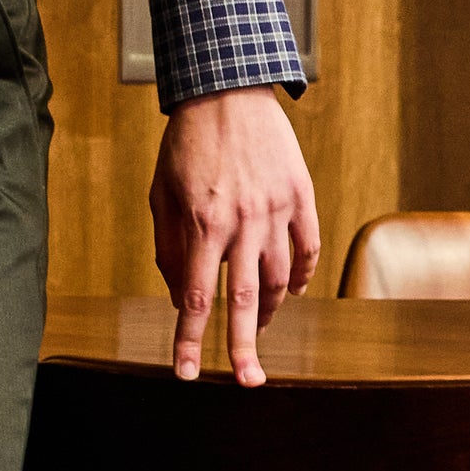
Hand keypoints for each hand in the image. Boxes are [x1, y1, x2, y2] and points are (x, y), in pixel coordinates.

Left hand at [150, 86, 319, 385]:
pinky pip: (307, 247)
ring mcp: (277, 209)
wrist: (227, 88)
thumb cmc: (186, 146)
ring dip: (271, 310)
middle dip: (244, 347)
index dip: (191, 341)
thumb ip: (170, 251)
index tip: (188, 374)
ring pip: (280, 277)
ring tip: (260, 328)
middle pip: (247, 300)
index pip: (197, 300)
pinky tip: (292, 291)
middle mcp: (244, 223)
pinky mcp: (300, 194)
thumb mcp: (162, 199)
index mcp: (204, 226)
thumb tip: (182, 300)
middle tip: (248, 382)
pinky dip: (301, 275)